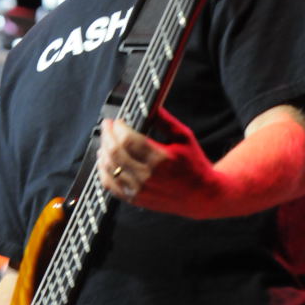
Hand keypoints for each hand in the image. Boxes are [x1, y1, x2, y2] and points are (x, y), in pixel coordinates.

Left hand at [97, 108, 216, 216]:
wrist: (202, 196)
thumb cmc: (194, 165)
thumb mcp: (185, 138)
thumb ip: (165, 121)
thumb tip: (150, 105)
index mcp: (161, 158)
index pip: (128, 140)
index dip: (118, 128)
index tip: (116, 121)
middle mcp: (148, 176)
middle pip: (115, 153)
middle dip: (107, 136)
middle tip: (107, 127)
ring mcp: (140, 190)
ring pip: (110, 169)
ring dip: (103, 152)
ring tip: (104, 142)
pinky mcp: (136, 199)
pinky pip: (111, 186)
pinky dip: (103, 172)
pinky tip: (104, 162)